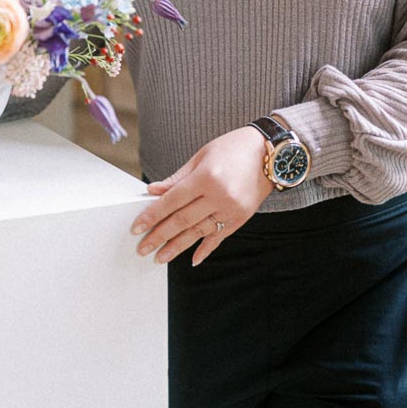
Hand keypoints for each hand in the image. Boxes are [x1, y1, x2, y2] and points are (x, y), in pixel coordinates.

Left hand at [129, 126, 275, 266]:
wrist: (269, 154)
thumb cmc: (232, 148)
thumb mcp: (201, 156)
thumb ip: (177, 178)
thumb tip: (154, 191)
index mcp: (206, 177)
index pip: (172, 200)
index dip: (152, 215)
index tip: (137, 228)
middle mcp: (219, 196)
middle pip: (182, 220)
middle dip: (159, 235)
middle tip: (142, 248)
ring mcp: (231, 209)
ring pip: (198, 232)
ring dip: (177, 246)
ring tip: (160, 257)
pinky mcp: (240, 218)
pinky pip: (219, 237)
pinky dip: (205, 249)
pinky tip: (192, 259)